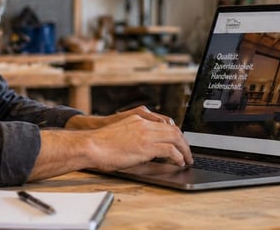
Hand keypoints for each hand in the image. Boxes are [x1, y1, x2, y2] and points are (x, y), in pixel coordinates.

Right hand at [29, 109, 192, 180]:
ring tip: (187, 158)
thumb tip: (145, 148)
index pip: (165, 122)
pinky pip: (171, 150)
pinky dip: (178, 156)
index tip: (178, 142)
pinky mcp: (147, 146)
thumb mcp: (121, 133)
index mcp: (138, 118)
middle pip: (173, 129)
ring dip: (184, 149)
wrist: (92, 145)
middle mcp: (144, 123)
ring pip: (176, 137)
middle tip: (187, 152)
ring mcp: (146, 133)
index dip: (174, 133)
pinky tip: (179, 162)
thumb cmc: (101, 144)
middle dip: (183, 142)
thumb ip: (135, 135)